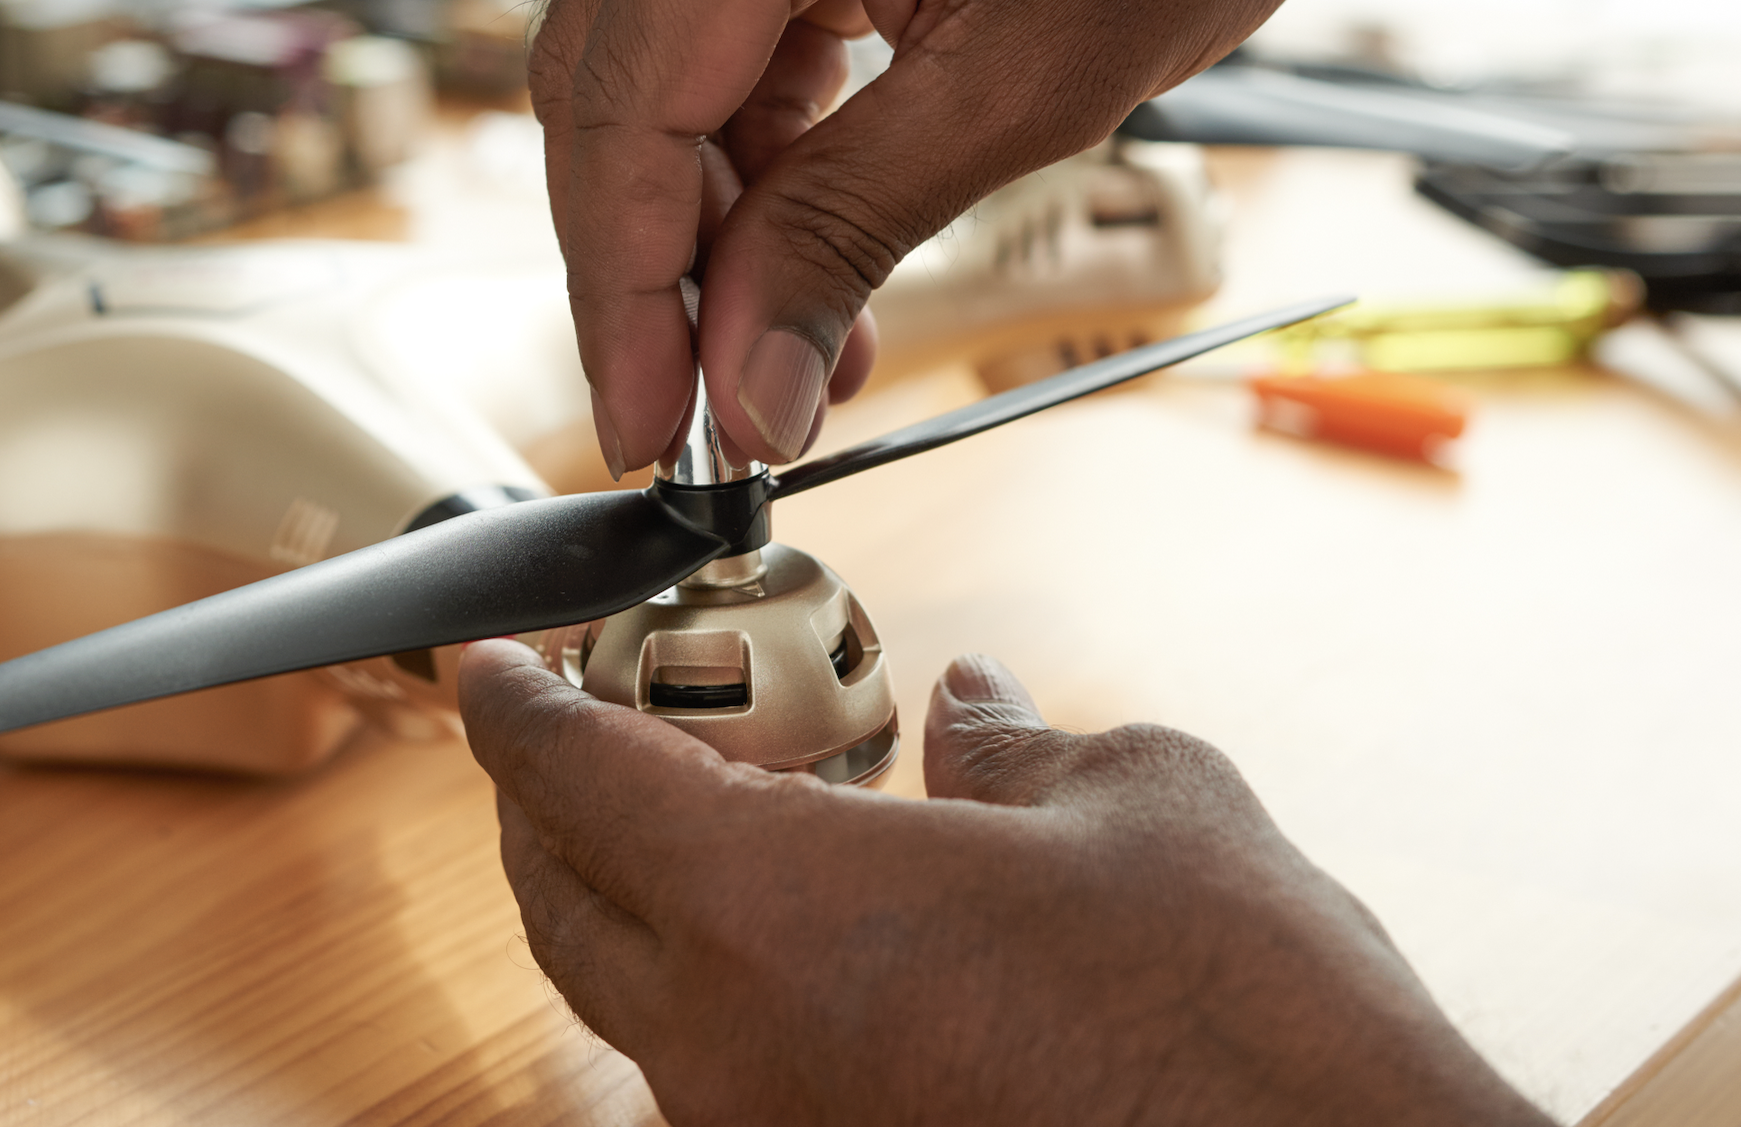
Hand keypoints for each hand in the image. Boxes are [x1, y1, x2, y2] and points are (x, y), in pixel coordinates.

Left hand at [460, 640, 1553, 1126]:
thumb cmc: (1250, 1020)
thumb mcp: (1141, 807)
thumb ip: (1016, 744)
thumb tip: (971, 701)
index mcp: (773, 911)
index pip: (571, 779)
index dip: (515, 706)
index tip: (490, 667)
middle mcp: (729, 1044)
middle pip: (559, 901)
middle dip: (549, 801)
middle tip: (590, 726)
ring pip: (627, 1001)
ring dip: (630, 897)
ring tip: (703, 818)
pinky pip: (714, 1073)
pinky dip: (715, 983)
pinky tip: (813, 939)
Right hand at [533, 0, 1740, 472]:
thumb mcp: (1034, 82)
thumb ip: (852, 237)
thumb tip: (745, 387)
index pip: (627, 91)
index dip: (625, 287)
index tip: (650, 423)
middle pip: (609, 70)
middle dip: (652, 261)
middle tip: (699, 409)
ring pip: (648, 48)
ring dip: (703, 207)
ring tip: (782, 340)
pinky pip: (709, 2)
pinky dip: (745, 128)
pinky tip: (795, 234)